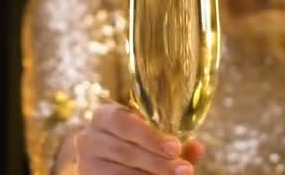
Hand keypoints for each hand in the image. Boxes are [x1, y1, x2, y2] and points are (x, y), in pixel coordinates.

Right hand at [75, 103, 203, 174]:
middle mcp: (89, 137)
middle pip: (125, 151)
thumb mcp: (153, 137)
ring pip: (121, 172)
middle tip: (184, 169)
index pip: (124, 122)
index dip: (151, 136)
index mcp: (105, 115)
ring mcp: (87, 162)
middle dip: (158, 161)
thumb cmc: (136, 143)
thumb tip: (197, 146)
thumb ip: (174, 141)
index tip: (176, 148)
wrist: (109, 160)